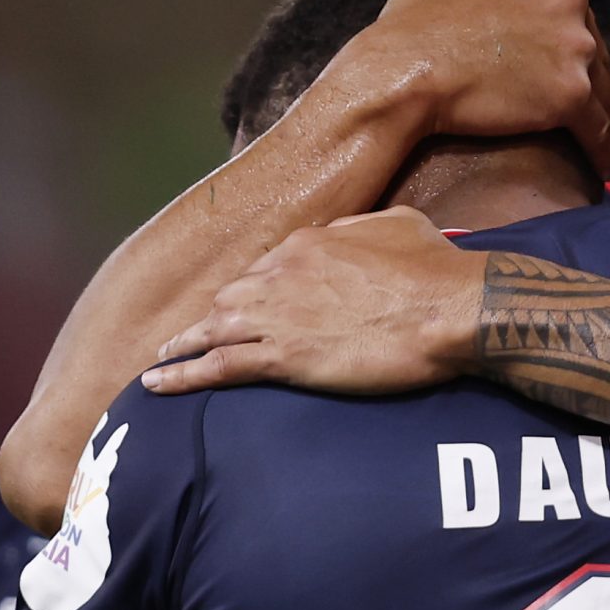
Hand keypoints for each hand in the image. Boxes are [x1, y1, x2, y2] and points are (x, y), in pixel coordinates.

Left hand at [144, 207, 484, 396]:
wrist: (451, 309)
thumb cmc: (436, 269)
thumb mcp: (398, 224)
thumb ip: (360, 229)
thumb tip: (349, 236)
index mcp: (306, 242)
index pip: (264, 268)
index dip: (253, 292)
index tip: (249, 307)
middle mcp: (279, 274)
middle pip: (231, 298)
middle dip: (213, 318)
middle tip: (196, 337)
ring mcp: (277, 316)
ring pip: (213, 330)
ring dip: (184, 346)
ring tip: (161, 362)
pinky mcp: (284, 357)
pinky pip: (218, 367)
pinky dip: (183, 376)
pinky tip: (158, 385)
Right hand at [338, 0, 609, 175]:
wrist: (402, 72)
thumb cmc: (411, 22)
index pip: (571, 10)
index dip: (562, 42)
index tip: (554, 67)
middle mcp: (569, 2)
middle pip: (591, 49)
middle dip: (584, 78)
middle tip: (576, 112)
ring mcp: (573, 49)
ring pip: (600, 89)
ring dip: (598, 116)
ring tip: (592, 143)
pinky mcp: (570, 96)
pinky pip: (597, 129)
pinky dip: (600, 149)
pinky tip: (598, 167)